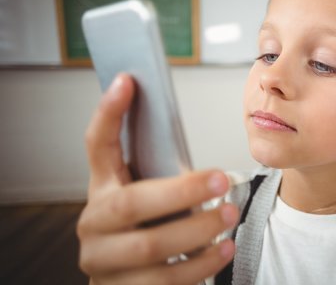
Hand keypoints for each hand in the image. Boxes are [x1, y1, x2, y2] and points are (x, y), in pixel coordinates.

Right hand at [77, 74, 238, 283]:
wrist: (129, 284)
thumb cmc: (147, 230)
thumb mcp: (150, 199)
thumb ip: (163, 178)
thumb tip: (200, 156)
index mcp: (102, 191)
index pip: (97, 147)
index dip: (109, 113)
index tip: (128, 81)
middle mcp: (95, 225)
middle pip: (130, 204)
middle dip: (180, 191)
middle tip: (221, 181)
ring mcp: (104, 262)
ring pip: (150, 247)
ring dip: (197, 230)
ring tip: (230, 216)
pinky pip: (165, 281)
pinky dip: (200, 265)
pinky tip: (223, 251)